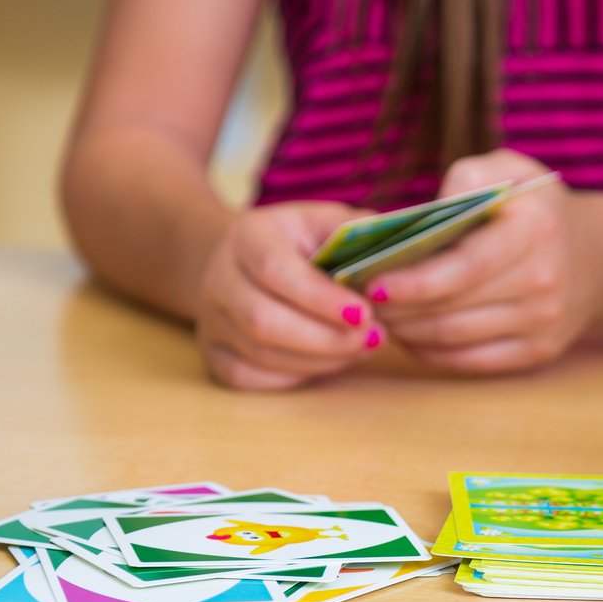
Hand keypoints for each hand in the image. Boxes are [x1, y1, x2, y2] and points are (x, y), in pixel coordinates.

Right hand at [195, 201, 379, 389]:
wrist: (247, 264)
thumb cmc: (300, 244)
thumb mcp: (326, 223)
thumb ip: (355, 234)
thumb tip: (390, 255)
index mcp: (247, 236)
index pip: (275, 270)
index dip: (320, 298)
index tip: (365, 313)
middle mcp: (219, 278)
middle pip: (263, 320)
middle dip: (326, 338)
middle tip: (374, 338)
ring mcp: (211, 320)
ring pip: (262, 353)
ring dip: (321, 359)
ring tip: (362, 348)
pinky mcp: (214, 355)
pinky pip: (252, 378)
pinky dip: (297, 375)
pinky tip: (330, 362)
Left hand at [369, 149, 602, 374]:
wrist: (598, 258)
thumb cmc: (534, 208)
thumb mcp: (509, 169)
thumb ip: (466, 178)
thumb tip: (424, 216)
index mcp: (534, 231)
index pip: (465, 268)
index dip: (415, 281)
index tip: (371, 283)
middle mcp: (544, 282)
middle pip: (452, 310)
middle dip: (398, 309)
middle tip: (359, 300)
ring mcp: (543, 324)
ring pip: (454, 340)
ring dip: (408, 332)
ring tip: (378, 315)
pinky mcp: (537, 353)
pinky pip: (469, 363)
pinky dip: (431, 352)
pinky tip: (410, 333)